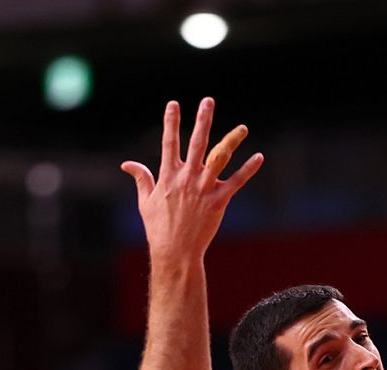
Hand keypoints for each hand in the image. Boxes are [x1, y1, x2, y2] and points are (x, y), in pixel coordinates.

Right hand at [121, 98, 262, 259]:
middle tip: (208, 101)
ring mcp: (203, 188)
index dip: (171, 122)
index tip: (174, 104)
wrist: (175, 251)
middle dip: (202, 120)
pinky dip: (248, 169)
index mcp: (168, 175)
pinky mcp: (219, 201)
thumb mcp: (145, 201)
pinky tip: (259, 157)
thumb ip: (141, 178)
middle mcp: (187, 177)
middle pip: (197, 142)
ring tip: (243, 127)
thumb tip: (127, 164)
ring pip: (220, 158)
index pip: (169, 142)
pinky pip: (236, 182)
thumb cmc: (158, 228)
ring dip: (232, 141)